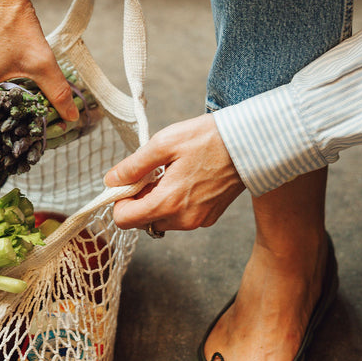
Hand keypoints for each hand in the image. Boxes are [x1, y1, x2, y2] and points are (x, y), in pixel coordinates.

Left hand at [104, 114, 245, 231]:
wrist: (250, 144)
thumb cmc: (208, 139)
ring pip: (161, 220)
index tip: (128, 182)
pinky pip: (181, 217)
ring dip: (158, 202)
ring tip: (171, 174)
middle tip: (153, 173)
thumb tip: (111, 180)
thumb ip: (134, 166)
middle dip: (140, 200)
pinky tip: (186, 180)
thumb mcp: (164, 143)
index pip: (124, 220)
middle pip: (142, 222)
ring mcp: (198, 221)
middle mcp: (183, 219)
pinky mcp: (209, 218)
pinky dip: (176, 203)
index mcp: (168, 202)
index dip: (119, 201)